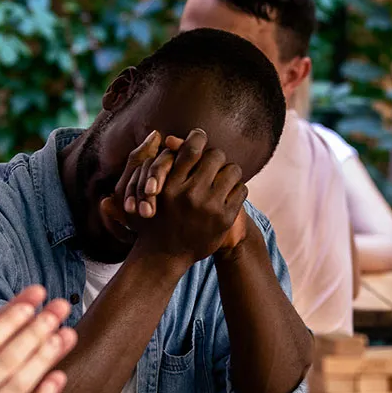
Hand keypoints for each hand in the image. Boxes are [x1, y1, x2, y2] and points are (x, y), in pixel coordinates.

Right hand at [130, 129, 247, 267]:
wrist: (165, 255)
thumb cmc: (155, 218)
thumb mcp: (150, 192)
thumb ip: (161, 165)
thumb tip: (171, 138)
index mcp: (169, 185)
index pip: (191, 148)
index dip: (197, 137)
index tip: (199, 137)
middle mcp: (189, 195)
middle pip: (216, 155)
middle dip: (214, 157)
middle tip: (211, 165)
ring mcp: (209, 207)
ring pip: (232, 170)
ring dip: (228, 172)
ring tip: (220, 180)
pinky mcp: (224, 218)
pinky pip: (241, 189)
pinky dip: (236, 189)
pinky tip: (226, 195)